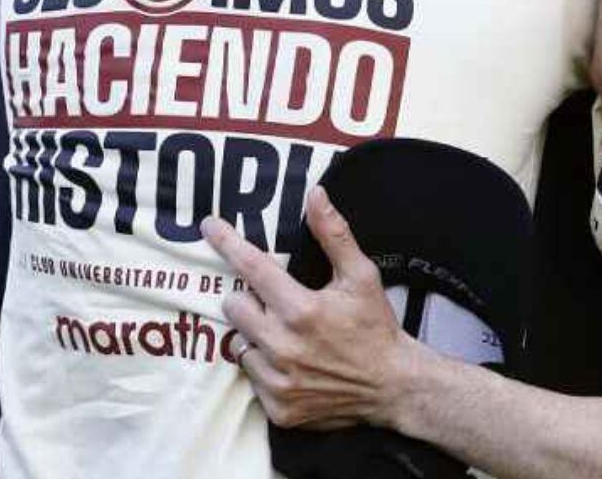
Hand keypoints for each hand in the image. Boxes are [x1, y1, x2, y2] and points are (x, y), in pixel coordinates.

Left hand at [203, 187, 426, 429]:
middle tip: (275, 303)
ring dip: (254, 335)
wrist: (391, 386)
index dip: (228, 243)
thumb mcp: (361, 276)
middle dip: (248, 300)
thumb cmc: (375, 327)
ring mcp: (279, 380)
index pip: (252, 268)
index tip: (209, 226)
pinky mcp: (278, 406)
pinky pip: (251, 377)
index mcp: (302, 309)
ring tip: (285, 334)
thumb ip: (334, 235)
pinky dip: (264, 366)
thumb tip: (315, 195)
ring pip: (239, 344)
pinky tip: (291, 363)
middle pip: (235, 307)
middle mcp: (284, 346)